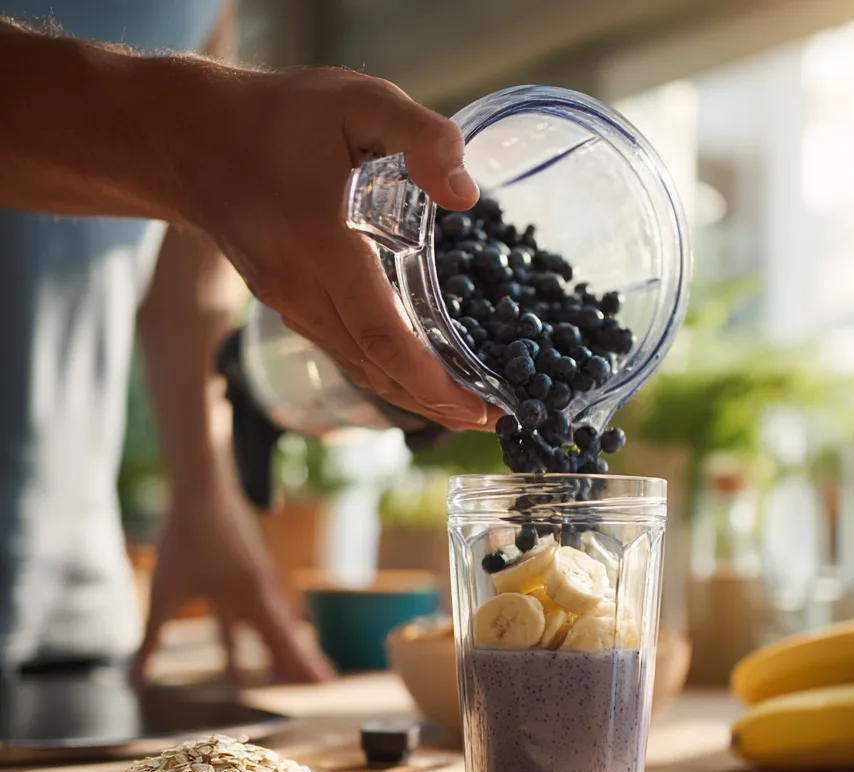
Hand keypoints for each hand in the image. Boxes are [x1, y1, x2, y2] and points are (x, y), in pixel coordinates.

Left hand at [131, 475, 333, 686]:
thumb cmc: (185, 539)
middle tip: (319, 687)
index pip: (284, 641)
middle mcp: (263, 590)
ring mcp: (257, 580)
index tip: (324, 686)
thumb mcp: (163, 594)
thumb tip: (134, 679)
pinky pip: (259, 611)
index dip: (304, 665)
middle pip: (285, 635)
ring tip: (277, 675)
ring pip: (271, 623)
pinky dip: (259, 634)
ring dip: (275, 650)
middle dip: (298, 662)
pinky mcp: (247, 572)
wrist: (202, 489)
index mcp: (253, 598)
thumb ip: (150, 640)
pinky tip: (245, 649)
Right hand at [184, 67, 495, 431]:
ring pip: (361, 370)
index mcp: (324, 250)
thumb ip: (418, 136)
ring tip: (467, 410)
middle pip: (378, 371)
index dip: (434, 382)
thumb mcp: (356, 101)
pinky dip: (388, 375)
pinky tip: (419, 379)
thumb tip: (466, 194)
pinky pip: (345, 354)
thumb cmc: (279, 116)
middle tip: (495, 421)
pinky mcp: (288, 307)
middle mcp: (304, 292)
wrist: (191, 140)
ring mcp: (292, 306)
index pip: (384, 339)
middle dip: (439, 404)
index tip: (482, 407)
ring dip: (416, 398)